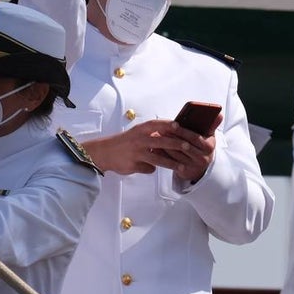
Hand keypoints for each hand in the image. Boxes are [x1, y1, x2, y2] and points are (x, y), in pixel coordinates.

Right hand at [82, 118, 216, 180]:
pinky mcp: (134, 164)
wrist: (105, 152)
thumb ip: (152, 134)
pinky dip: (152, 169)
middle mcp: (139, 139)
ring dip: (172, 163)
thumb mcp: (137, 133)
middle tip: (188, 147)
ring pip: (158, 158)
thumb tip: (172, 133)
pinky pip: (149, 168)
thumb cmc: (125, 142)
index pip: (158, 124)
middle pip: (162, 141)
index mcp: (140, 129)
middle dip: (176, 144)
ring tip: (182, 167)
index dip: (170, 125)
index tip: (182, 126)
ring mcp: (137, 153)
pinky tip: (152, 169)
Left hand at [156, 117, 219, 182]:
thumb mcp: (209, 136)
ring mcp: (193, 166)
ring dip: (164, 145)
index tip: (173, 124)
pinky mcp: (184, 172)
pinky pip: (170, 162)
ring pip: (176, 155)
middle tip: (160, 129)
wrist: (200, 167)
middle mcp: (202, 158)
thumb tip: (219, 113)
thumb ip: (212, 124)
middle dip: (171, 137)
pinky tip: (155, 147)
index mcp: (209, 147)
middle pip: (184, 146)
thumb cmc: (202, 146)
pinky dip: (162, 154)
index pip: (194, 137)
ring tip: (155, 136)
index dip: (183, 131)